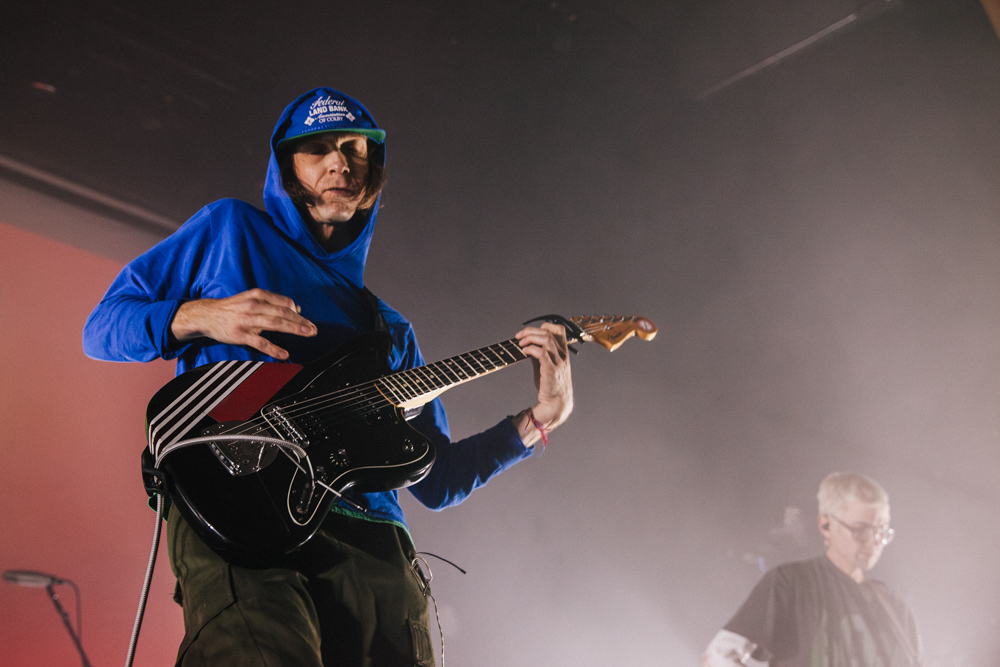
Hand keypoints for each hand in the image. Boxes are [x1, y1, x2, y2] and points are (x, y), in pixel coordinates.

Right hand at [170, 288, 316, 359]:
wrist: (206, 315)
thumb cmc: (233, 308)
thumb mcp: (251, 299)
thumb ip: (272, 303)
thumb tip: (296, 308)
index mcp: (257, 295)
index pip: (283, 302)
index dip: (297, 312)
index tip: (305, 320)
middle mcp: (253, 305)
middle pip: (283, 313)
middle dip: (301, 321)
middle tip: (314, 329)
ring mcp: (246, 320)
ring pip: (275, 324)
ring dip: (294, 329)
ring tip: (307, 334)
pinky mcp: (240, 334)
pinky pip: (260, 342)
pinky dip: (273, 349)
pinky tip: (284, 354)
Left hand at [512, 322, 573, 444]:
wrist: (557, 404)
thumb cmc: (551, 387)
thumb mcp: (547, 366)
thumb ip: (540, 355)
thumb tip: (527, 346)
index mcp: (563, 352)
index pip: (559, 330)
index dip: (545, 325)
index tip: (532, 332)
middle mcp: (562, 354)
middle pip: (548, 332)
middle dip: (530, 330)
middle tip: (518, 336)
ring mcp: (558, 361)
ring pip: (546, 339)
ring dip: (530, 337)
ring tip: (520, 343)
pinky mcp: (551, 369)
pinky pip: (541, 352)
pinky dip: (530, 349)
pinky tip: (524, 352)